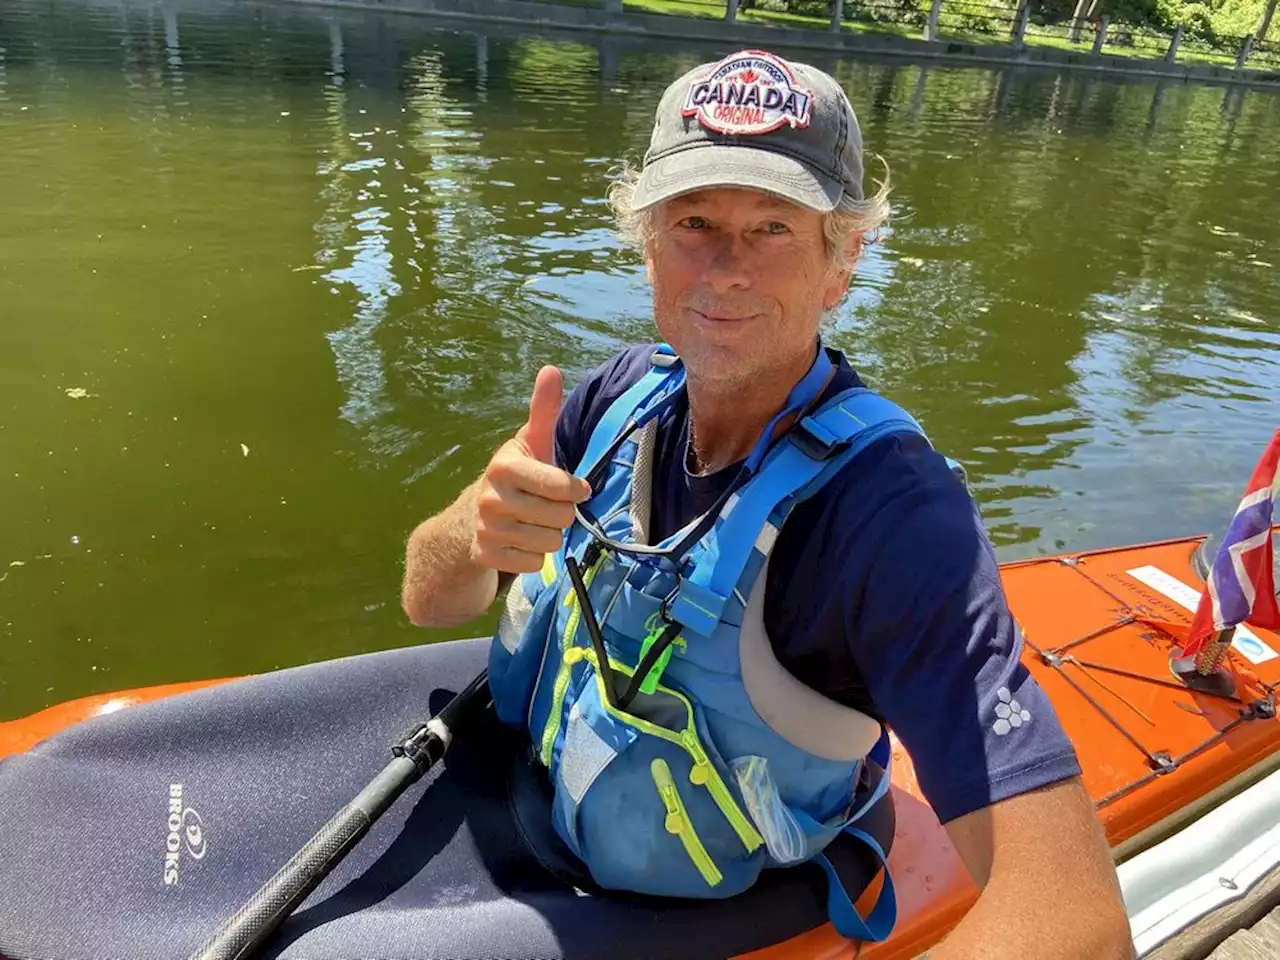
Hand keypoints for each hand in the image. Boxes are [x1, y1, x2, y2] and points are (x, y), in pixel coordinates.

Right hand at [471, 365, 591, 573]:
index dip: (575, 489)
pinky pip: (534, 564)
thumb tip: (550, 369)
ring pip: (549, 543)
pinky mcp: (485, 556)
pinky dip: (533, 556)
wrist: (474, 514)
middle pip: (561, 518)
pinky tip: (520, 541)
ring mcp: (485, 529)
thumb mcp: (531, 442)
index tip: (574, 487)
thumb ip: (543, 409)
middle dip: (562, 514)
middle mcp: (490, 497)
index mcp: (504, 465)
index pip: (562, 487)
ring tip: (533, 521)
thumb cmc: (519, 473)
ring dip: (549, 535)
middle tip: (546, 505)